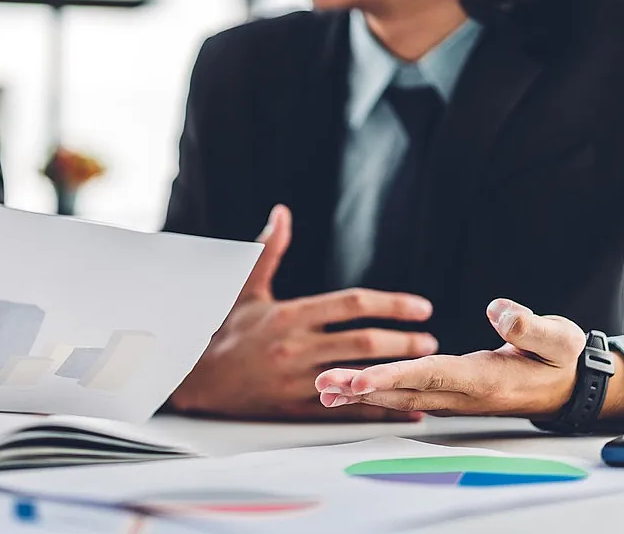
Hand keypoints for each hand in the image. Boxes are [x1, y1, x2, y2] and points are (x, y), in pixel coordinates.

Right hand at [169, 204, 438, 421]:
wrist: (194, 379)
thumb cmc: (223, 330)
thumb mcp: (246, 289)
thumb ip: (269, 250)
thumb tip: (281, 212)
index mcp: (289, 314)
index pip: (350, 304)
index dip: (390, 304)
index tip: (420, 307)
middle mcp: (295, 346)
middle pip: (361, 342)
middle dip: (402, 340)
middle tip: (430, 338)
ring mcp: (296, 380)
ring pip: (357, 377)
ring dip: (395, 372)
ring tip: (424, 367)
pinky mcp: (294, 407)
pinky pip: (344, 409)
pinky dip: (378, 410)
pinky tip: (406, 407)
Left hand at [315, 298, 623, 422]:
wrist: (570, 387)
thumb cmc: (561, 358)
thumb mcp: (557, 338)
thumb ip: (529, 325)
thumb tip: (499, 309)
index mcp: (484, 379)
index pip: (429, 376)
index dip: (392, 377)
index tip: (359, 379)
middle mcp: (463, 394)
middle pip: (403, 392)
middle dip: (360, 389)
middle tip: (322, 385)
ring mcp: (454, 398)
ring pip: (399, 397)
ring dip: (361, 394)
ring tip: (323, 390)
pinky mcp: (449, 394)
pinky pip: (406, 396)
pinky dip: (376, 394)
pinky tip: (351, 392)